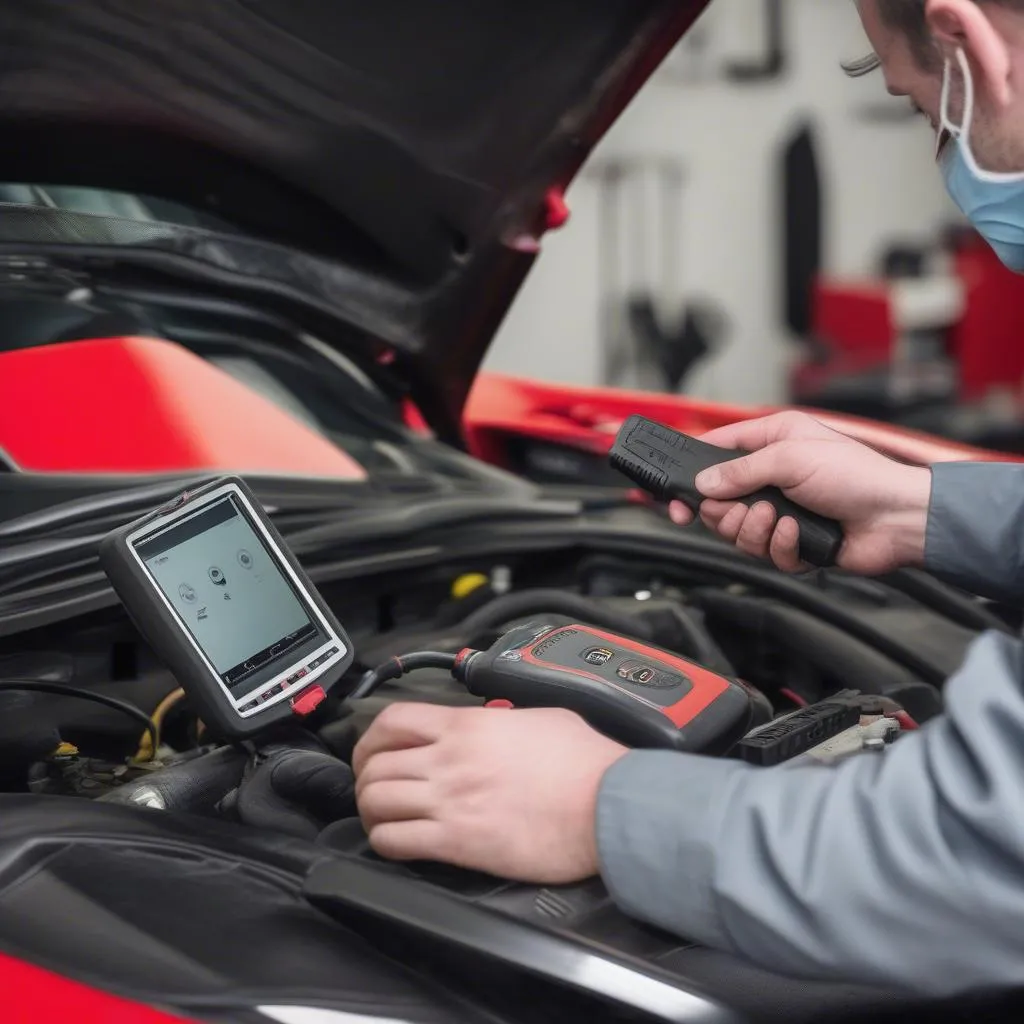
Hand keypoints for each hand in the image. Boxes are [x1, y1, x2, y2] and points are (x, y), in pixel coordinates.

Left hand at [353, 703, 628, 883]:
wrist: (606, 804)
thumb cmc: (584, 762)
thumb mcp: (539, 717)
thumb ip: (503, 718)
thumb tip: (496, 723)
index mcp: (467, 725)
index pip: (394, 720)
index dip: (370, 738)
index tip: (371, 751)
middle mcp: (450, 759)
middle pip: (376, 764)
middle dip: (365, 779)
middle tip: (373, 789)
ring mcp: (450, 800)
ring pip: (377, 801)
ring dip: (371, 811)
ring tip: (380, 818)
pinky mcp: (459, 843)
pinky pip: (396, 842)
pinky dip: (384, 843)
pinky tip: (394, 843)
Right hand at [669, 412, 932, 574]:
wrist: (897, 520)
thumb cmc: (858, 476)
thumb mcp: (790, 458)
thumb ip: (740, 470)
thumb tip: (703, 483)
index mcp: (771, 442)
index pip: (715, 452)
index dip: (691, 473)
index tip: (673, 493)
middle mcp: (773, 477)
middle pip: (719, 501)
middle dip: (724, 511)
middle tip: (738, 510)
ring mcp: (781, 511)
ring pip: (737, 532)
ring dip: (753, 530)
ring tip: (778, 520)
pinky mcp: (792, 543)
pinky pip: (765, 553)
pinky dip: (779, 547)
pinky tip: (798, 534)